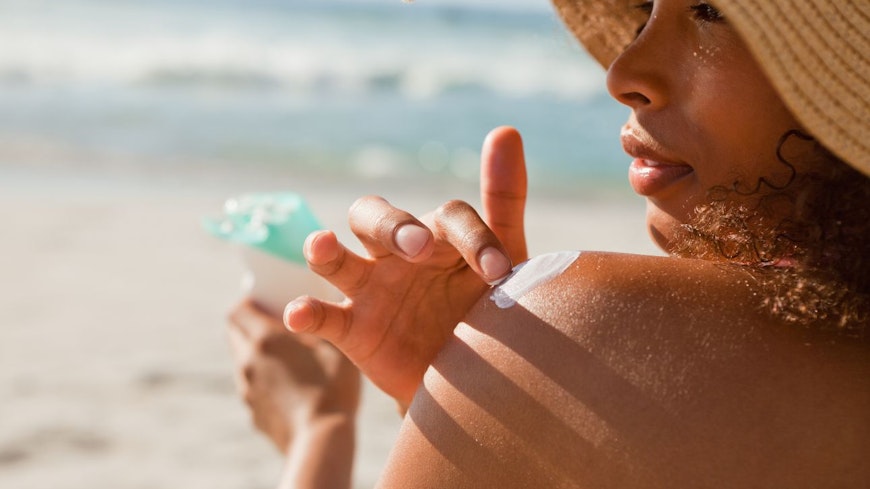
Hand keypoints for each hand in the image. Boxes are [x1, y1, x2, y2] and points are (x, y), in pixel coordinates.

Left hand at [227, 300, 359, 453]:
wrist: (321, 439)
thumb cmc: (333, 386)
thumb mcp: (334, 343)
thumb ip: (319, 320)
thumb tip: (311, 306)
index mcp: (265, 338)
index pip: (238, 310)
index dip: (251, 301)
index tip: (268, 301)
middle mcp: (248, 361)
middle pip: (235, 333)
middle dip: (250, 324)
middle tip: (278, 324)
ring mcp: (248, 389)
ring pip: (243, 361)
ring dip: (257, 353)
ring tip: (288, 357)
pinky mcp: (253, 412)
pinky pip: (253, 386)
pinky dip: (265, 379)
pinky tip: (291, 386)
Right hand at [283, 127, 527, 409]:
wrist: (474, 381)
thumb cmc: (489, 312)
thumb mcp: (505, 259)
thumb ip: (504, 198)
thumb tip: (505, 129)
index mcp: (438, 235)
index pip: (449, 218)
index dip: (474, 238)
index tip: (499, 272)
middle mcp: (397, 254)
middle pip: (374, 217)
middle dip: (391, 226)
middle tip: (416, 247)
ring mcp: (370, 289)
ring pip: (335, 258)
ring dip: (323, 249)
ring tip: (322, 244)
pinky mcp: (352, 329)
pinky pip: (322, 316)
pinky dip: (306, 313)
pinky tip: (298, 313)